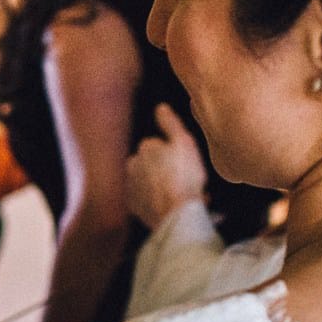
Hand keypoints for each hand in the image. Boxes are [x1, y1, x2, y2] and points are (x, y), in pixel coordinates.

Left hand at [125, 103, 207, 229]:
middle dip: (169, 171)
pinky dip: (158, 201)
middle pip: (156, 164)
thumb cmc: (184, 177)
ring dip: (165, 186)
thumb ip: (171, 123)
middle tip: (189, 182)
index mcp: (146, 147)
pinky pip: (148, 200)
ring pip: (152, 181)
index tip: (190, 165)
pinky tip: (174, 206)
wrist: (175, 214)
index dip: (178, 155)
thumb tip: (160, 107)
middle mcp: (133, 164)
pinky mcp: (134, 206)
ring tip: (185, 196)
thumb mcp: (184, 143)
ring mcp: (131, 186)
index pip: (162, 145)